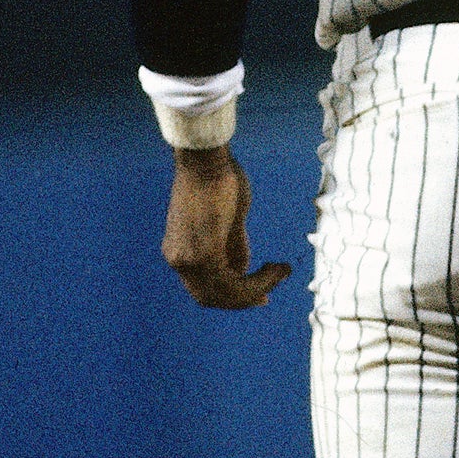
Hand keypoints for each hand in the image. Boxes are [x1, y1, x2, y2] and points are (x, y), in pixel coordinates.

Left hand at [162, 148, 291, 309]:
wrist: (205, 159)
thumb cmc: (216, 180)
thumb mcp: (227, 220)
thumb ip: (232, 247)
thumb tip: (242, 270)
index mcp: (179, 251)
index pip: (204, 288)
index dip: (233, 296)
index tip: (261, 294)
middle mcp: (178, 260)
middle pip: (212, 297)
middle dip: (245, 298)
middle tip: (269, 294)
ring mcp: (188, 259)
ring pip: (226, 294)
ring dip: (257, 289)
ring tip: (280, 271)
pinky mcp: (203, 254)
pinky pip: (233, 283)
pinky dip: (258, 281)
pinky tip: (276, 268)